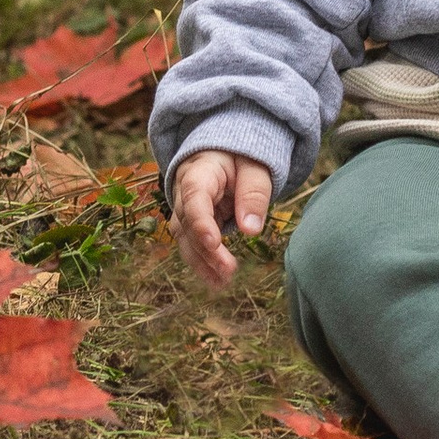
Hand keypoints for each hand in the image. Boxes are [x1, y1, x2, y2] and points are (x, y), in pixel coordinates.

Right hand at [171, 149, 275, 289]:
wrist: (226, 155)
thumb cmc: (242, 157)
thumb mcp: (255, 168)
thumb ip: (253, 194)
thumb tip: (251, 230)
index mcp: (199, 171)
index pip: (194, 195)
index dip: (201, 221)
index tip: (214, 243)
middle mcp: (183, 191)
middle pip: (188, 222)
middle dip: (206, 249)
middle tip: (228, 271)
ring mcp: (184, 207)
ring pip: (185, 237)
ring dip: (201, 261)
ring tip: (222, 283)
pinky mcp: (191, 221)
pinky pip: (191, 243)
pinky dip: (202, 262)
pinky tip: (215, 280)